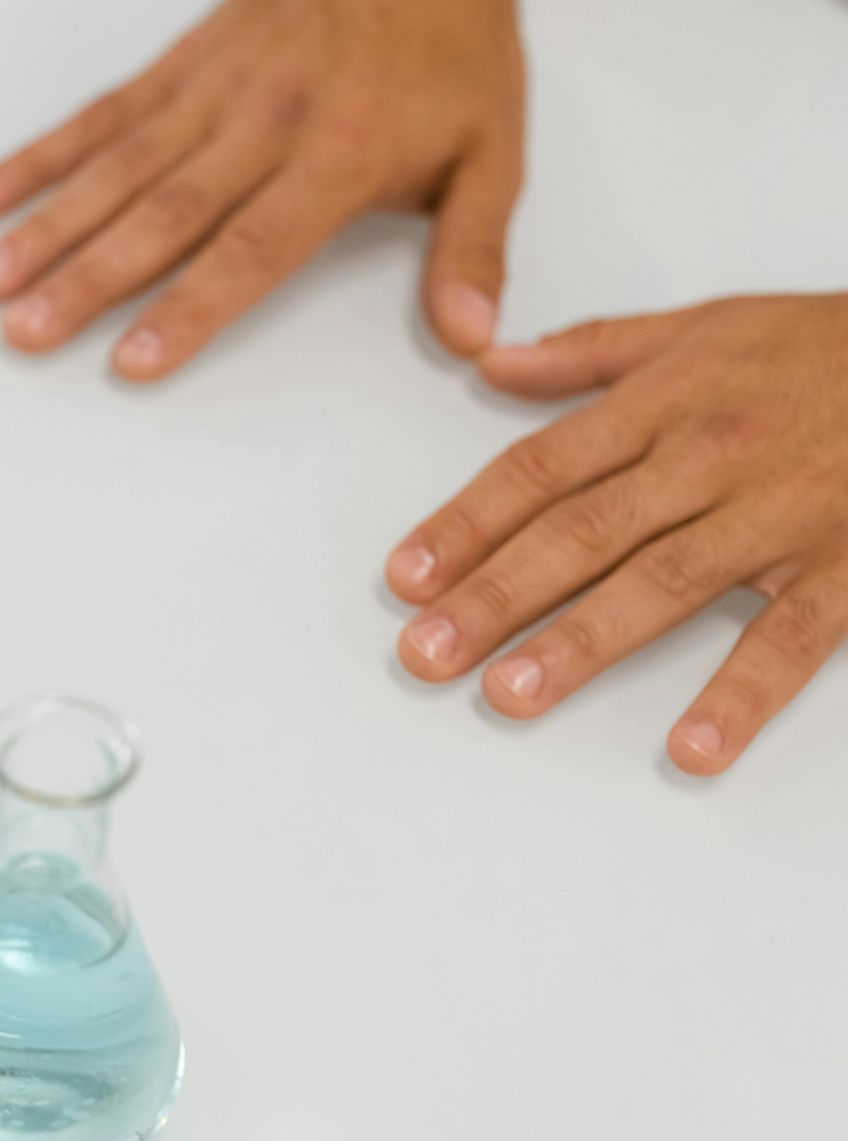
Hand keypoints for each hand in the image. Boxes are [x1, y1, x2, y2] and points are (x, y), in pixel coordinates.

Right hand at [0, 0, 524, 378]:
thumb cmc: (453, 49)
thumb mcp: (492, 151)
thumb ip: (473, 250)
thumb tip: (473, 340)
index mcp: (338, 156)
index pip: (251, 246)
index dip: (189, 306)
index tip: (131, 359)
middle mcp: (266, 123)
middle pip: (163, 213)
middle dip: (89, 277)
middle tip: (27, 331)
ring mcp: (213, 88)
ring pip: (117, 165)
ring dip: (48, 224)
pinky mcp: (182, 61)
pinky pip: (101, 112)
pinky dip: (40, 155)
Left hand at [388, 293, 847, 775]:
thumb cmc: (828, 345)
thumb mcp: (707, 323)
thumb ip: (593, 350)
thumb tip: (493, 361)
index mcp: (662, 403)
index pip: (539, 470)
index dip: (465, 524)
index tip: (405, 577)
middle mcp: (707, 457)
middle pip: (579, 531)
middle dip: (494, 595)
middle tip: (425, 654)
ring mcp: (779, 514)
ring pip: (664, 581)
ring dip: (583, 642)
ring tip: (511, 695)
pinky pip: (793, 635)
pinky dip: (744, 692)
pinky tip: (693, 747)